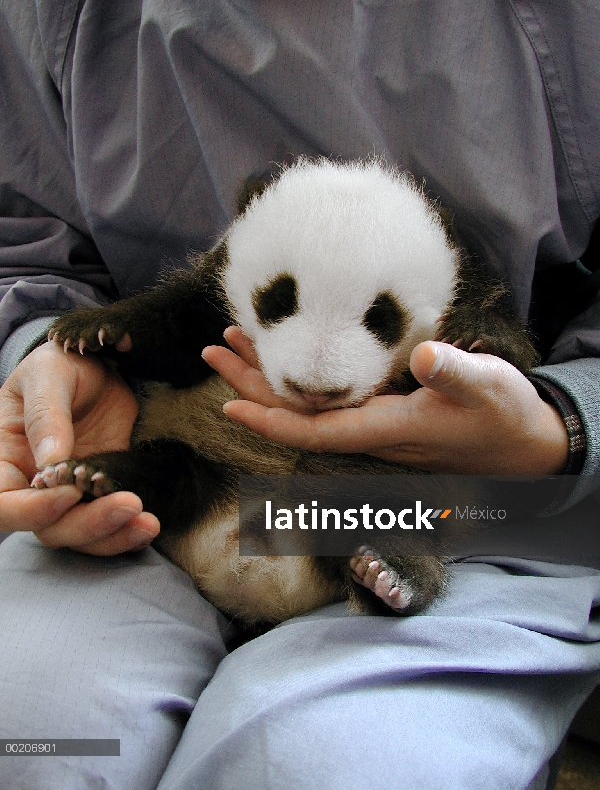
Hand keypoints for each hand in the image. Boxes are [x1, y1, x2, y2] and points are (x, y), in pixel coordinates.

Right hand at [0, 341, 159, 553]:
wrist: (97, 369)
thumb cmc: (60, 367)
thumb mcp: (48, 374)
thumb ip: (45, 414)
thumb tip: (50, 461)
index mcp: (5, 461)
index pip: (3, 504)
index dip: (31, 510)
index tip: (70, 491)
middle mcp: (33, 488)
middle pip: (48, 528)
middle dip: (87, 525)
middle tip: (128, 505)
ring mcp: (71, 495)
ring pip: (81, 535)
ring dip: (113, 535)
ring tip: (146, 523)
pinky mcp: (102, 495)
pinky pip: (110, 527)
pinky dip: (128, 533)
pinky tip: (148, 525)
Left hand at [202, 328, 568, 474]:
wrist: (522, 445)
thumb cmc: (505, 416)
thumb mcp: (489, 388)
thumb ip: (458, 374)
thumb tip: (428, 355)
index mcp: (387, 429)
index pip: (316, 433)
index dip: (271, 421)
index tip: (229, 402)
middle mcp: (371, 432)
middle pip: (298, 416)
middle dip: (253, 385)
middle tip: (214, 350)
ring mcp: (374, 424)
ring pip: (308, 406)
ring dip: (270, 376)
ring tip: (236, 344)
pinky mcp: (382, 413)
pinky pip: (328, 399)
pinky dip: (299, 376)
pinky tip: (286, 357)